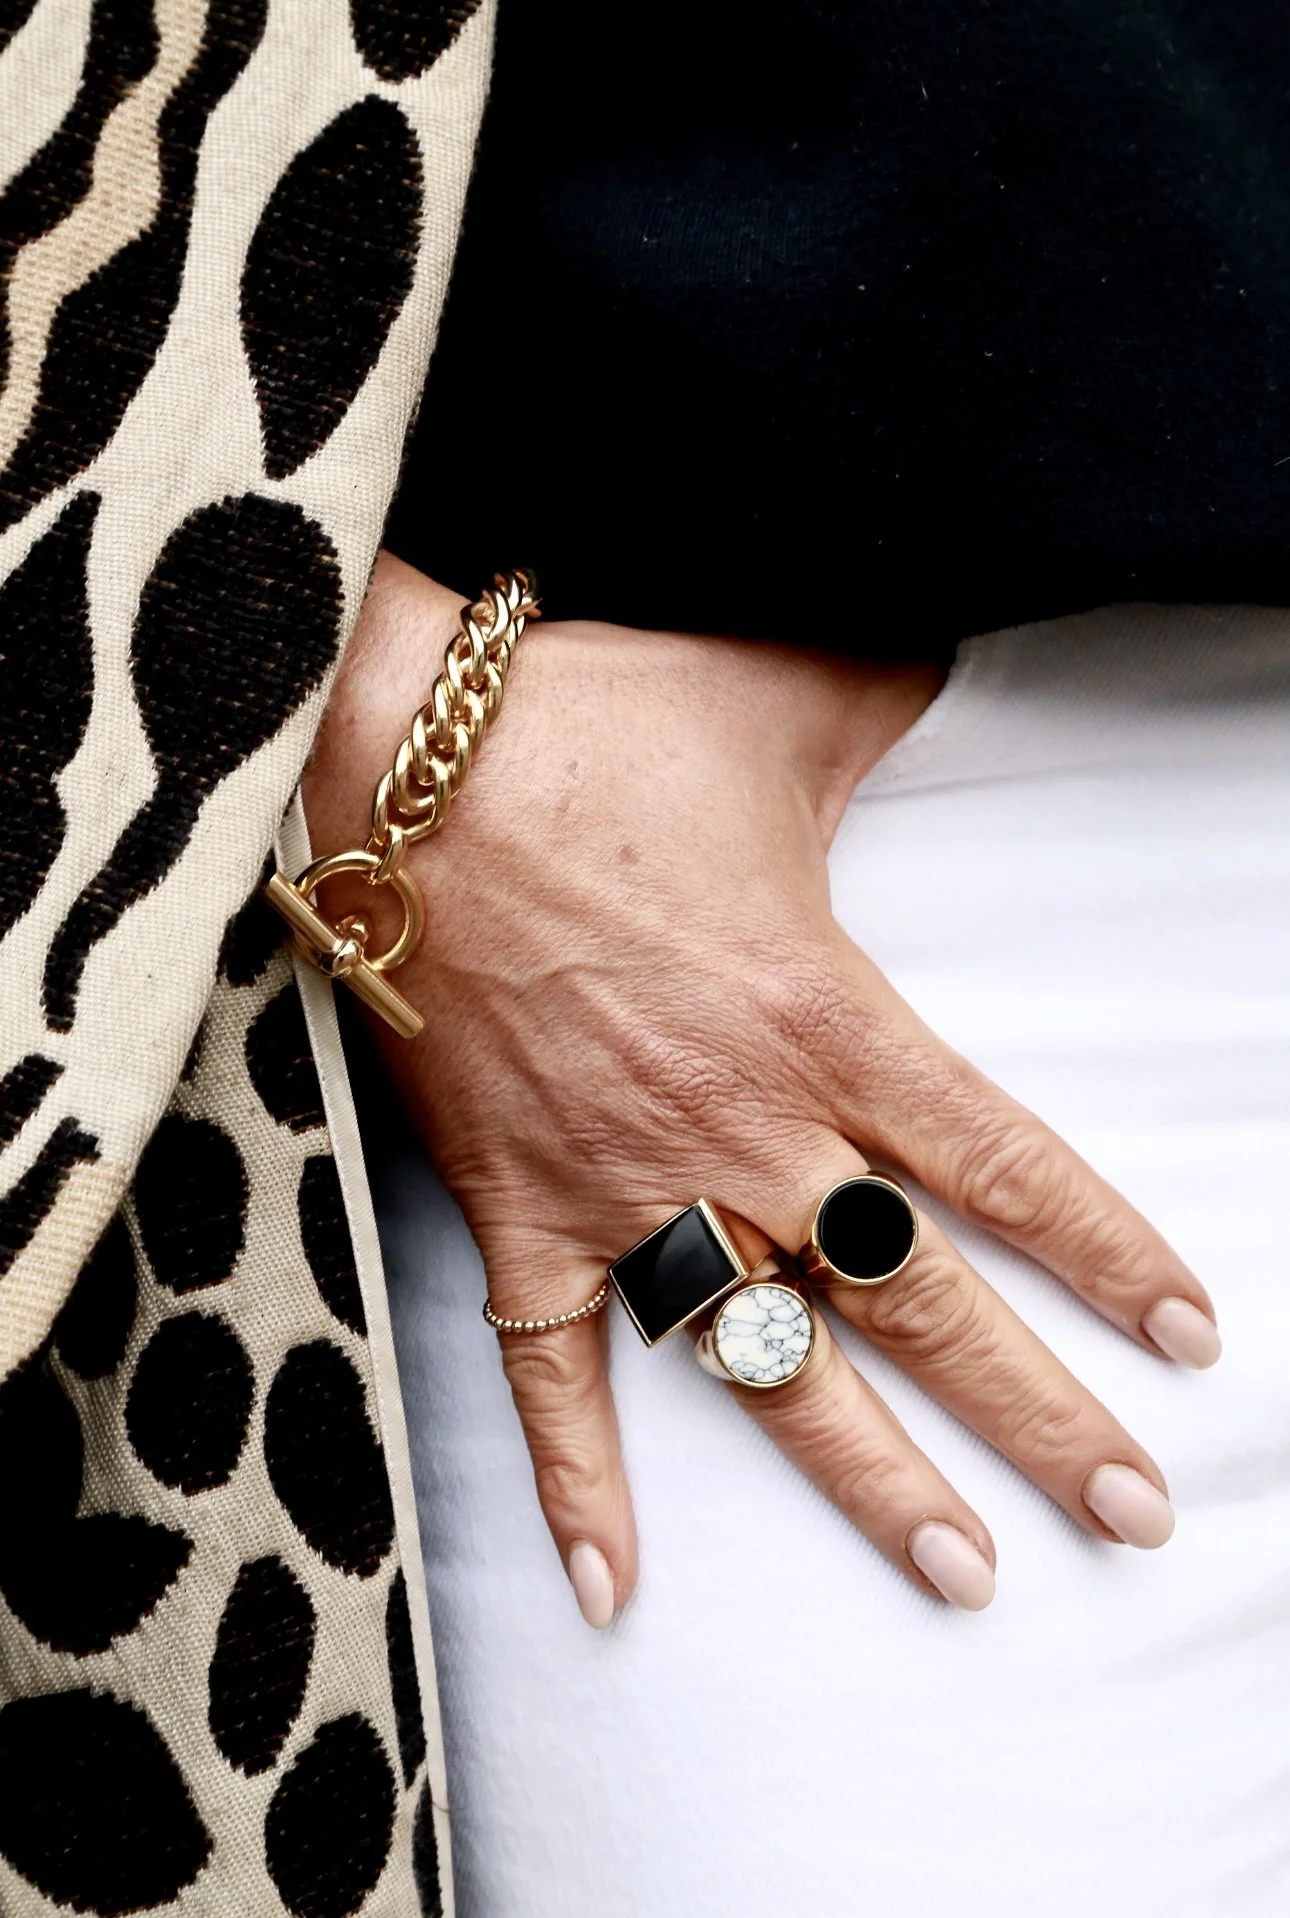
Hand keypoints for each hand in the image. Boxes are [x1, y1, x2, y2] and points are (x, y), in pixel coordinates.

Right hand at [304, 555, 1219, 1620]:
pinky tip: (611, 1590)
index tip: (1185, 1343)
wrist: (404, 764)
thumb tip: (944, 641)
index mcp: (829, 1020)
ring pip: (769, 1363)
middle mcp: (747, 1130)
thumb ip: (891, 697)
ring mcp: (628, 1186)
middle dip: (1039, 1415)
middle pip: (920, 1304)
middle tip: (1133, 1513)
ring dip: (868, 1478)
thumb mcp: (782, 697)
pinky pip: (553, 1372)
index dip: (1107, 1256)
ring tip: (962, 1572)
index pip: (1002, 1168)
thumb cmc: (598, 724)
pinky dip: (576, 1483)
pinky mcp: (517, 1209)